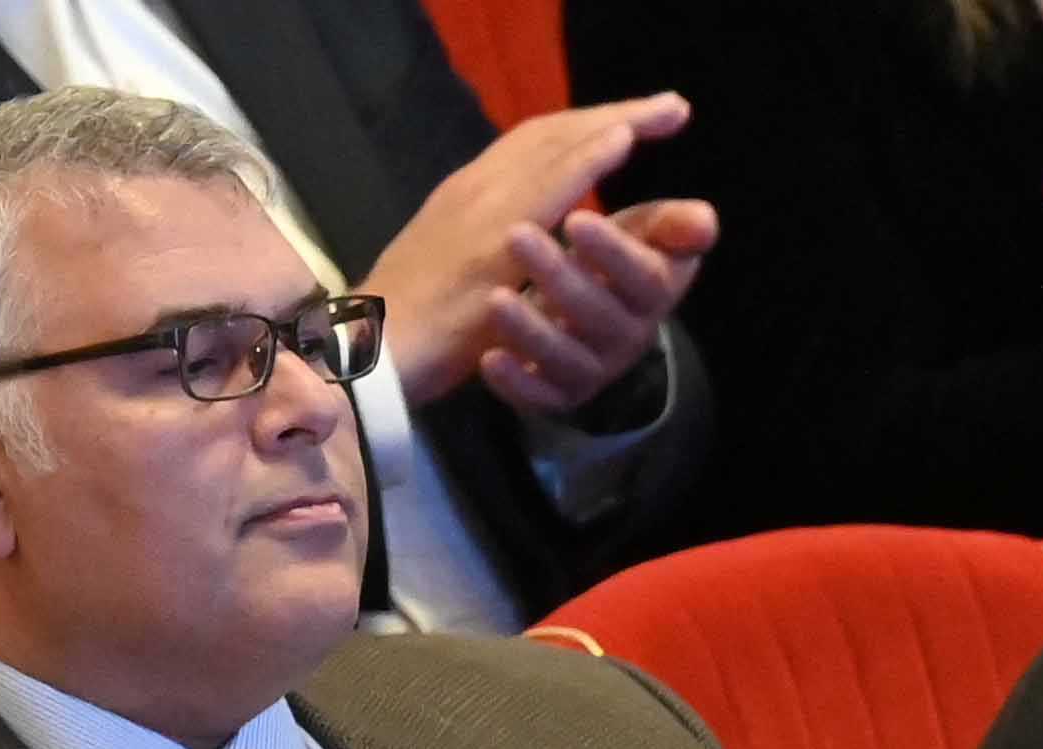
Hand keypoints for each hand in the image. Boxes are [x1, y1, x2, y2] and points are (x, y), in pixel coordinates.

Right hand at [362, 96, 708, 407]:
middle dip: (608, 114)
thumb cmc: (418, 317)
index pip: (530, 147)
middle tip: (669, 106)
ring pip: (551, 147)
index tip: (630, 120)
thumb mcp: (462, 271)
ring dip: (608, 123)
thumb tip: (528, 240)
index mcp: (469, 196)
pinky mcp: (489, 240)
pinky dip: (586, 157)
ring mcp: (480, 208)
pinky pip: (546, 186)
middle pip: (547, 134)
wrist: (373, 347)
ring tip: (661, 112)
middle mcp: (474, 188)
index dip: (580, 130)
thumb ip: (495, 248)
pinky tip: (622, 142)